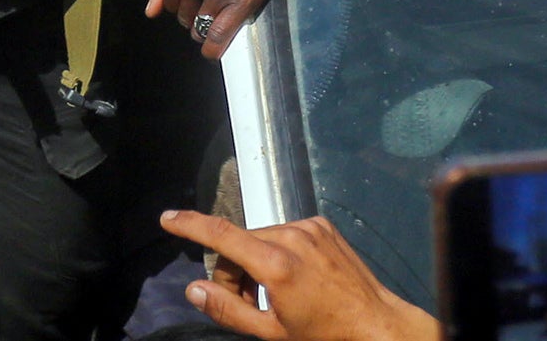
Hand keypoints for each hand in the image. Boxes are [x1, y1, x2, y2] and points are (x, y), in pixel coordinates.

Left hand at [148, 0, 287, 58]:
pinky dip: (213, 47)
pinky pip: (218, 36)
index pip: (169, 7)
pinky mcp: (239, 1)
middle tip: (210, 1)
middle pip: (184, 19)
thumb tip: (151, 11)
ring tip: (218, 13)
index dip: (182, 5)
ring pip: (200, 29)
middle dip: (194, 15)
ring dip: (206, 28)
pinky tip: (212, 49)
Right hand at [159, 212, 433, 340]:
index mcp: (276, 265)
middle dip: (233, 270)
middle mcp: (291, 237)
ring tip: (272, 296)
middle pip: (240, 243)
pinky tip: (294, 279)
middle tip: (245, 303)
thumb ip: (230, 310)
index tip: (167, 218)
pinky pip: (286, 233)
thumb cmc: (325, 336)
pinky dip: (279, 251)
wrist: (379, 326)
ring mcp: (310, 227)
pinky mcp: (323, 226)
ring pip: (262, 238)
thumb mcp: (272, 333)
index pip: (222, 235)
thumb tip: (195, 290)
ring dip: (256, 262)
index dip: (190, 225)